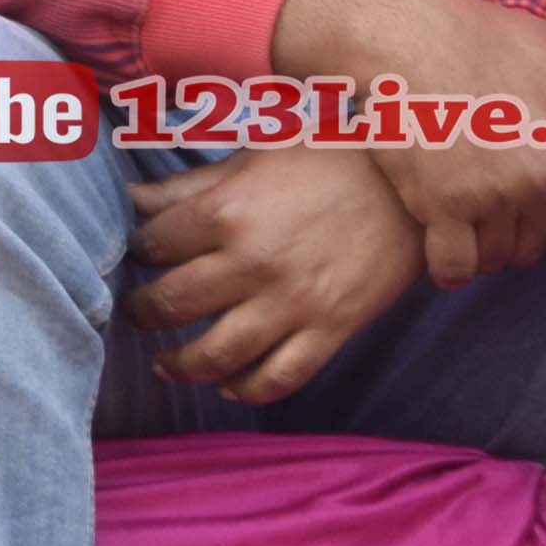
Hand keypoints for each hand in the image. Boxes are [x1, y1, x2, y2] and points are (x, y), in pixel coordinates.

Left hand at [126, 149, 426, 406]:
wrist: (414, 187)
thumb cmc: (330, 160)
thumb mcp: (256, 156)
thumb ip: (190, 184)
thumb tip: (131, 197)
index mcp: (228, 210)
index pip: (156, 244)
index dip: (140, 250)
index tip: (141, 255)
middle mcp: (253, 262)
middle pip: (172, 304)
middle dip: (144, 312)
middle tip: (139, 313)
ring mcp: (292, 302)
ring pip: (217, 355)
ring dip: (182, 366)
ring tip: (167, 364)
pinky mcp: (329, 330)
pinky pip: (278, 377)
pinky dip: (247, 389)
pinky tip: (229, 384)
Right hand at [269, 0, 545, 286]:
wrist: (408, 35)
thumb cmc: (485, 38)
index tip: (544, 207)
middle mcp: (540, 183)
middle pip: (536, 249)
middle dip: (517, 231)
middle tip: (492, 199)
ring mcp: (490, 198)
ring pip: (494, 258)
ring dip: (480, 245)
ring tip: (463, 213)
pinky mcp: (440, 207)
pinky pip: (453, 265)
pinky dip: (447, 261)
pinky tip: (438, 236)